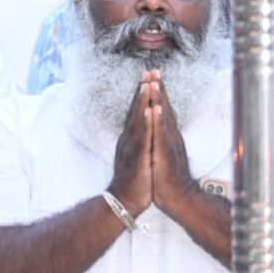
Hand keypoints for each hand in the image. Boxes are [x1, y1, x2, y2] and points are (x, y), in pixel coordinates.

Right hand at [108, 72, 153, 215]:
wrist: (124, 201)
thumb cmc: (135, 179)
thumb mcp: (137, 155)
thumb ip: (139, 140)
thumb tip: (142, 127)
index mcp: (132, 137)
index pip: (137, 111)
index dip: (143, 93)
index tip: (149, 76)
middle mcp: (130, 138)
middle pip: (136, 110)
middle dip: (143, 90)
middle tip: (148, 72)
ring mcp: (132, 147)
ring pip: (138, 120)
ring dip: (142, 101)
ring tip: (147, 85)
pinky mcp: (137, 157)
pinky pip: (142, 137)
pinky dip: (145, 123)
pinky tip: (148, 112)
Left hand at [150, 76, 196, 216]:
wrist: (177, 198)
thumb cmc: (168, 176)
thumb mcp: (163, 151)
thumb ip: (163, 136)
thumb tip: (161, 124)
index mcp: (166, 135)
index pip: (162, 108)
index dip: (157, 91)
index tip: (152, 74)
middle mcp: (169, 136)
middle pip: (164, 108)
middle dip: (158, 88)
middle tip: (154, 69)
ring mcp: (168, 145)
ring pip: (163, 118)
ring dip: (159, 100)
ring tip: (154, 83)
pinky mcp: (165, 155)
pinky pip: (160, 136)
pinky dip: (157, 122)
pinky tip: (155, 110)